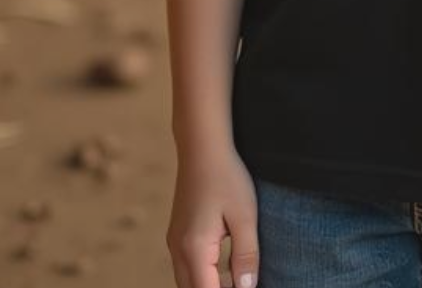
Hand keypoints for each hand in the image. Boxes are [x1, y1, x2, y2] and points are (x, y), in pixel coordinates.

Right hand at [166, 145, 260, 287]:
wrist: (202, 147)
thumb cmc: (226, 177)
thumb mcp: (245, 216)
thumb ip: (246, 256)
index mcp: (194, 249)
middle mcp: (178, 250)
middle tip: (242, 284)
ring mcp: (175, 242)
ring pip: (188, 281)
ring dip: (209, 286)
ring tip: (236, 281)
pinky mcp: (178, 234)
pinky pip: (187, 267)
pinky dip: (203, 276)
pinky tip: (224, 269)